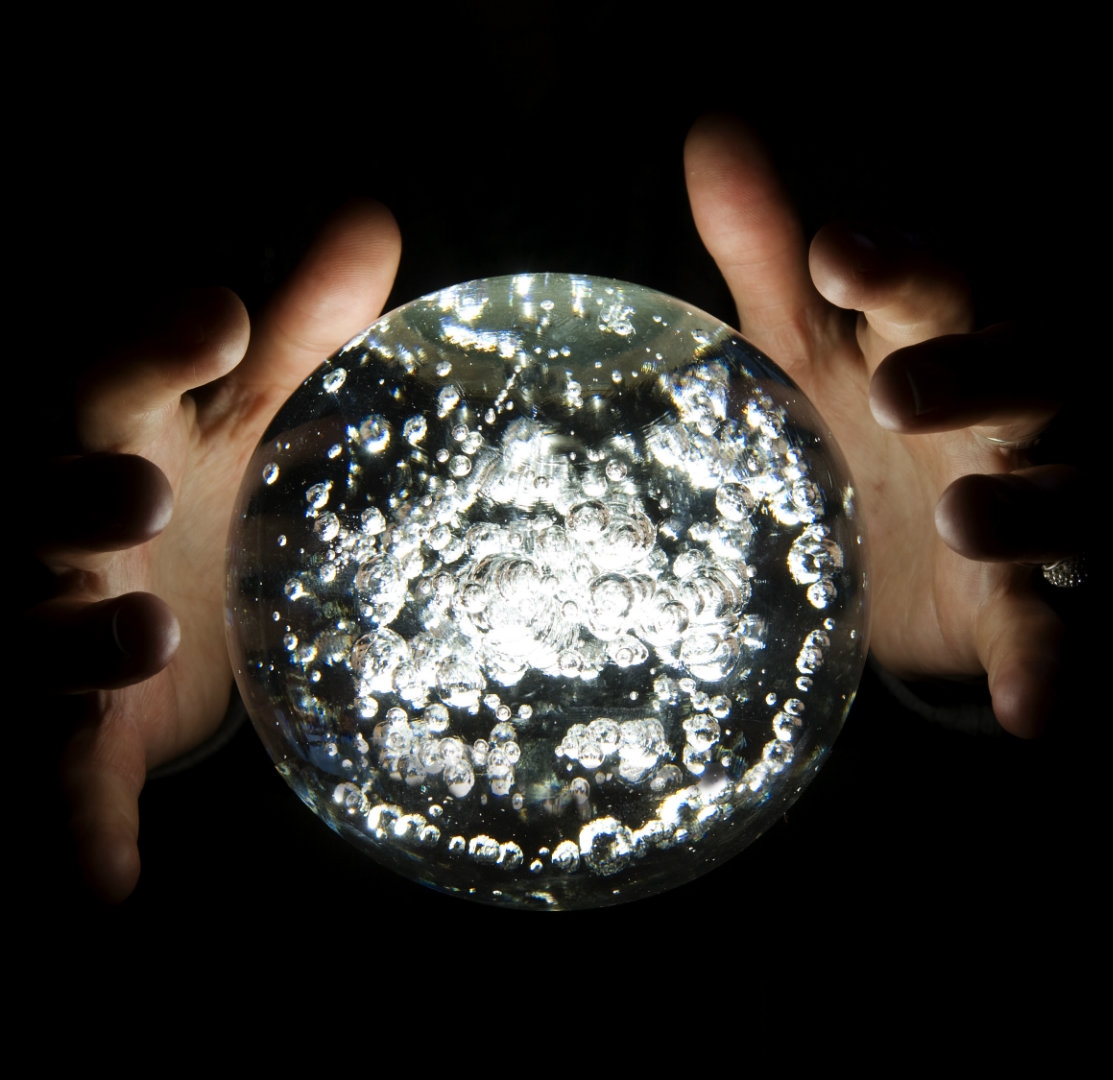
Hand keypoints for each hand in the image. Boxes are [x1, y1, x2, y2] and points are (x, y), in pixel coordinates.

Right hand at [37, 202, 399, 900]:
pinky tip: (101, 887)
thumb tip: (373, 215)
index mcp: (113, 439)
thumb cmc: (188, 497)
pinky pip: (48, 778)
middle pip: (31, 499)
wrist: (134, 622)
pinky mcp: (54, 735)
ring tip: (137, 631)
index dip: (153, 343)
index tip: (222, 315)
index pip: (110, 372)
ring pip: (22, 635)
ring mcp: (40, 635)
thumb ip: (304, 331)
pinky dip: (69, 828)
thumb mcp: (245, 418)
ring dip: (68, 638)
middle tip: (138, 487)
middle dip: (68, 490)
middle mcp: (58, 531)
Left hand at [684, 115, 1071, 736]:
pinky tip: (1039, 711)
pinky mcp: (1033, 604)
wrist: (896, 535)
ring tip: (968, 515)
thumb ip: (766, 251)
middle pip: (1027, 374)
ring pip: (1069, 493)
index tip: (836, 255)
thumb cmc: (851, 411)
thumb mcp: (804, 339)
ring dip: (1030, 506)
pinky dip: (1055, 665)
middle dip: (975, 374)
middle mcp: (1006, 411)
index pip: (937, 283)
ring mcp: (1034, 505)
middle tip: (900, 388)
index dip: (895, 266)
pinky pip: (1060, 631)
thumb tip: (713, 130)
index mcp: (940, 336)